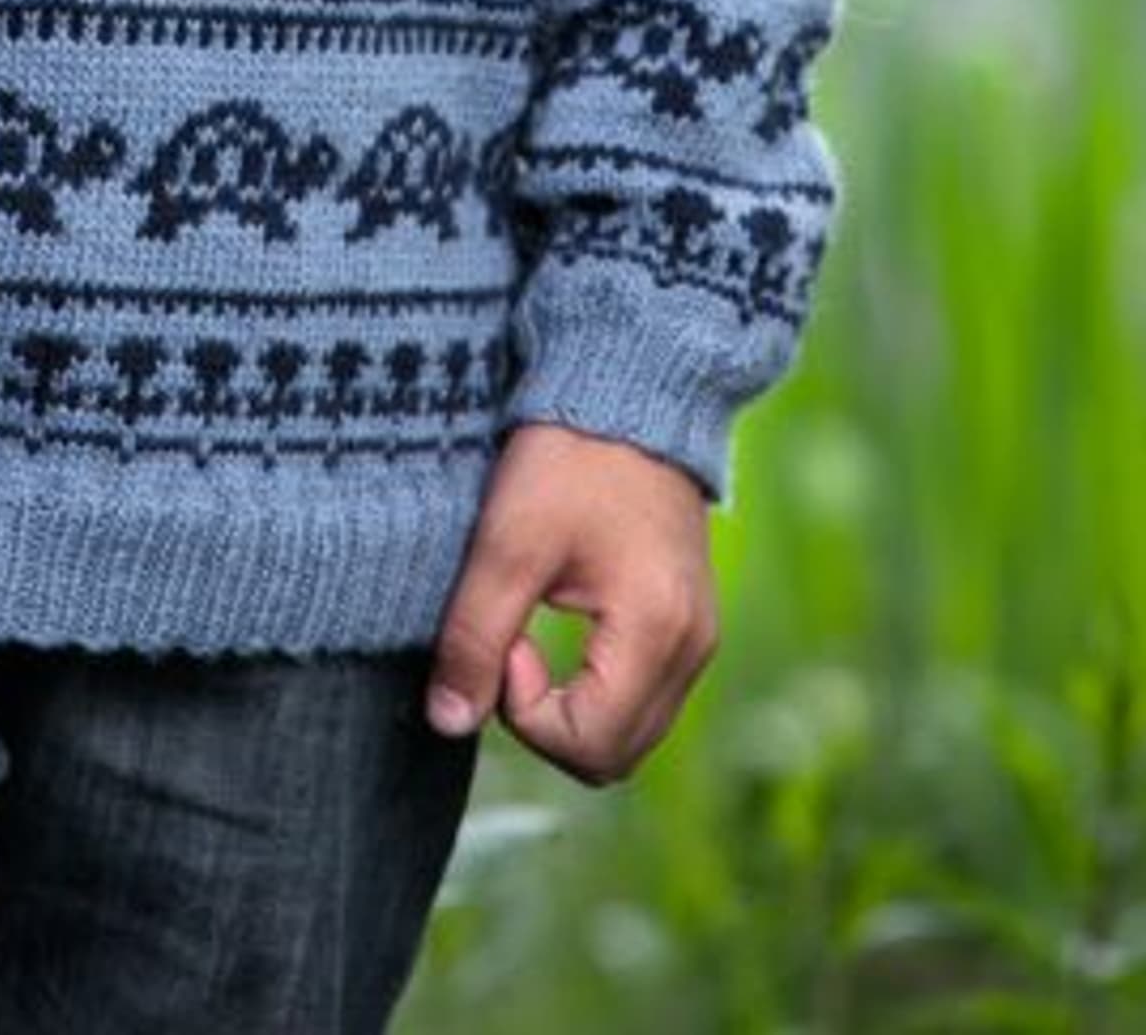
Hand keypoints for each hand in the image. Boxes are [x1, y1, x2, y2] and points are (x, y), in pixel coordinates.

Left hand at [425, 419, 718, 782]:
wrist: (629, 389)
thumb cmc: (569, 456)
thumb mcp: (508, 541)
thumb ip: (475, 636)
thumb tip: (448, 722)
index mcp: (657, 632)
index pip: (590, 744)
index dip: (525, 712)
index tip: (502, 640)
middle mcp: (692, 649)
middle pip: (613, 755)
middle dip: (545, 721)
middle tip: (509, 642)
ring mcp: (696, 638)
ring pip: (627, 731)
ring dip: (569, 707)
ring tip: (528, 626)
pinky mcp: (685, 622)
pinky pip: (639, 695)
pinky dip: (592, 686)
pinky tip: (556, 623)